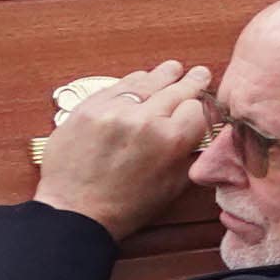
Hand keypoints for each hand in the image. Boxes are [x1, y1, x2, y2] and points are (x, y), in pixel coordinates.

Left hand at [33, 62, 212, 230]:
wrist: (74, 210)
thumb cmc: (124, 206)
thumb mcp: (173, 186)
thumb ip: (192, 154)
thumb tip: (204, 131)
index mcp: (171, 140)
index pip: (199, 107)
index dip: (204, 107)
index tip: (205, 104)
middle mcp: (144, 119)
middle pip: (177, 88)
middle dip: (192, 81)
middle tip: (201, 74)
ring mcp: (114, 109)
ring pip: (147, 80)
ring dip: (163, 75)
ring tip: (173, 69)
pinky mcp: (89, 107)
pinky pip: (118, 85)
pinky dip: (133, 82)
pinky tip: (141, 79)